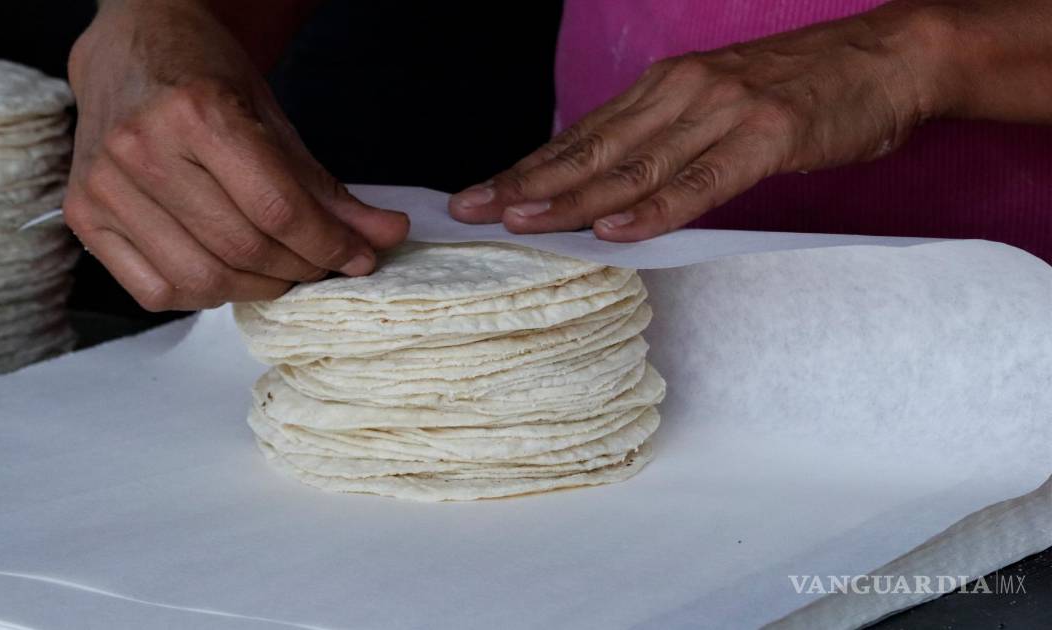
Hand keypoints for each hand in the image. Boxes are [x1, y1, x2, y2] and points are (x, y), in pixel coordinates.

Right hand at [65, 0, 407, 309]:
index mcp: (195, 112)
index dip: (328, 244)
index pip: (277, 208)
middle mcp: (141, 149)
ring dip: (256, 287)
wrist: (134, 50)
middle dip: (298, 268)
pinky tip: (225, 271)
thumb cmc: (204, 77)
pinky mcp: (84, 216)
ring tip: (278, 269)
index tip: (358, 256)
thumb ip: (326, 186)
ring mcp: (105, 186)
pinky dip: (203, 294)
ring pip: (201, 277)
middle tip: (321, 264)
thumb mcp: (273, 118)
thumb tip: (384, 234)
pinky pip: (155, 290)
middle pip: (242, 247)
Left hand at [448, 5, 943, 240]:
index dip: (527, 168)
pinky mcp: (765, 136)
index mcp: (663, 88)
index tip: (481, 195)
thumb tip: (610, 189)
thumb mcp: (716, 105)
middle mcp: (680, 93)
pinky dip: (653, 208)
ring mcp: (721, 111)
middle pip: (590, 149)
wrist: (886, 58)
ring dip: (572, 199)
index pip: (581, 136)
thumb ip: (665, 141)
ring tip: (522, 223)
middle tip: (474, 212)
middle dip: (527, 184)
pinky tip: (614, 230)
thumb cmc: (801, 89)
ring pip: (632, 165)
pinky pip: (699, 181)